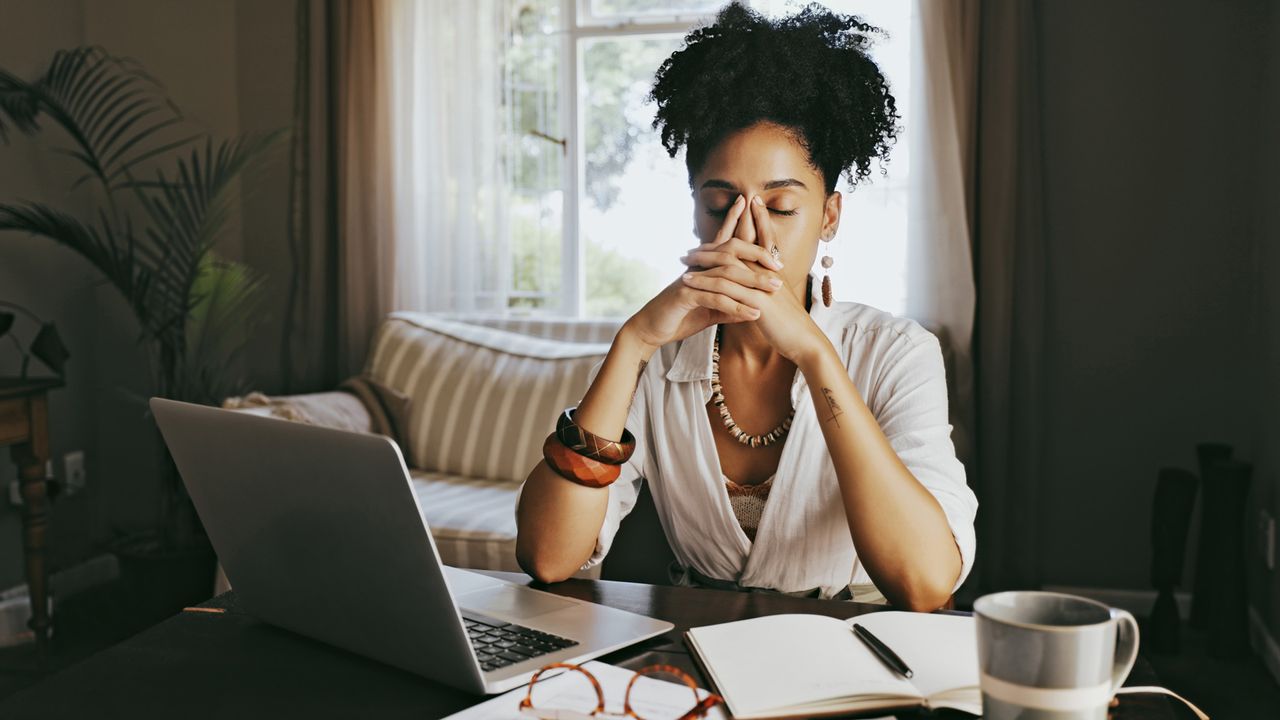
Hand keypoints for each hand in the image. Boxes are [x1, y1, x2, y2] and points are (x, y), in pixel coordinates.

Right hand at [622, 195, 786, 352]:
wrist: (650, 330)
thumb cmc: (678, 318)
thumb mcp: (710, 312)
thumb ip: (730, 307)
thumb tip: (753, 308)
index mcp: (704, 268)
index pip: (726, 243)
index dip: (740, 228)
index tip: (765, 228)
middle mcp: (698, 268)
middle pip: (731, 252)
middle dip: (757, 256)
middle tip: (780, 265)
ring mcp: (691, 280)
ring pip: (727, 275)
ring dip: (753, 282)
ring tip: (774, 289)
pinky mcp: (685, 295)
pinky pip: (716, 298)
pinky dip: (736, 306)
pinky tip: (753, 314)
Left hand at [678, 195, 828, 363]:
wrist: (804, 341)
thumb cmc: (792, 325)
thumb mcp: (780, 302)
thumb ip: (769, 288)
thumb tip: (761, 282)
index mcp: (776, 270)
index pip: (766, 238)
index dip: (759, 219)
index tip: (749, 201)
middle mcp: (769, 272)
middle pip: (742, 245)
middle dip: (717, 240)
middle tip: (693, 245)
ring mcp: (763, 284)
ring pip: (728, 264)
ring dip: (703, 260)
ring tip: (684, 260)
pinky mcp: (756, 301)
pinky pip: (724, 287)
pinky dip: (704, 281)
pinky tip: (687, 281)